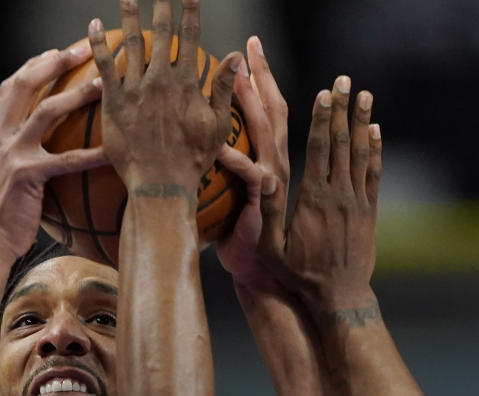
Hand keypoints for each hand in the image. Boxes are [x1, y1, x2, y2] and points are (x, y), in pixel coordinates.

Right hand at [0, 47, 106, 258]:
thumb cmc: (1, 214)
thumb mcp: (4, 175)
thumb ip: (18, 154)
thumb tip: (43, 149)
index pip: (11, 85)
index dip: (34, 64)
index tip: (57, 52)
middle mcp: (1, 136)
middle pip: (27, 83)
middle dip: (55, 61)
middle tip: (85, 51)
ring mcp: (12, 153)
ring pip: (47, 111)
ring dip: (77, 94)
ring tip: (104, 85)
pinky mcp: (28, 175)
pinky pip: (66, 160)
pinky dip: (91, 154)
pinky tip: (112, 151)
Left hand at [89, 0, 240, 193]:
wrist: (160, 186)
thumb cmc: (191, 162)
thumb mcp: (218, 127)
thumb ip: (225, 89)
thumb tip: (236, 56)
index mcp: (187, 83)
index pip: (190, 36)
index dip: (190, 9)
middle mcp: (160, 80)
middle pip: (160, 31)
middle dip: (161, 3)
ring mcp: (136, 89)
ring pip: (131, 41)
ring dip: (129, 14)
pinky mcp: (114, 103)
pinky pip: (104, 66)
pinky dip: (98, 43)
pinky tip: (94, 24)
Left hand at [216, 36, 288, 287]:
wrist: (259, 270)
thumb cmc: (242, 235)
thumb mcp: (236, 194)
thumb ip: (228, 167)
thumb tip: (203, 144)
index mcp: (271, 157)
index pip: (269, 108)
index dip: (262, 77)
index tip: (251, 47)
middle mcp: (275, 162)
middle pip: (272, 108)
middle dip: (263, 74)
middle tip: (252, 43)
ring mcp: (271, 178)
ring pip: (266, 130)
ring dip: (256, 101)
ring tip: (245, 74)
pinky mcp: (260, 200)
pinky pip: (247, 172)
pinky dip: (234, 156)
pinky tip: (220, 142)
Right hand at [281, 79, 381, 314]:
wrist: (339, 297)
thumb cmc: (299, 275)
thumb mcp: (273, 250)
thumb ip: (269, 212)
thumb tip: (265, 176)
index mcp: (313, 199)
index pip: (318, 149)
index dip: (321, 118)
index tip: (324, 94)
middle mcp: (338, 194)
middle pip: (341, 142)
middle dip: (342, 109)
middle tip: (345, 80)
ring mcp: (357, 202)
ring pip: (361, 153)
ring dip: (362, 121)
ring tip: (364, 95)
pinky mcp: (370, 212)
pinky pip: (374, 174)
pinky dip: (375, 150)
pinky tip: (376, 131)